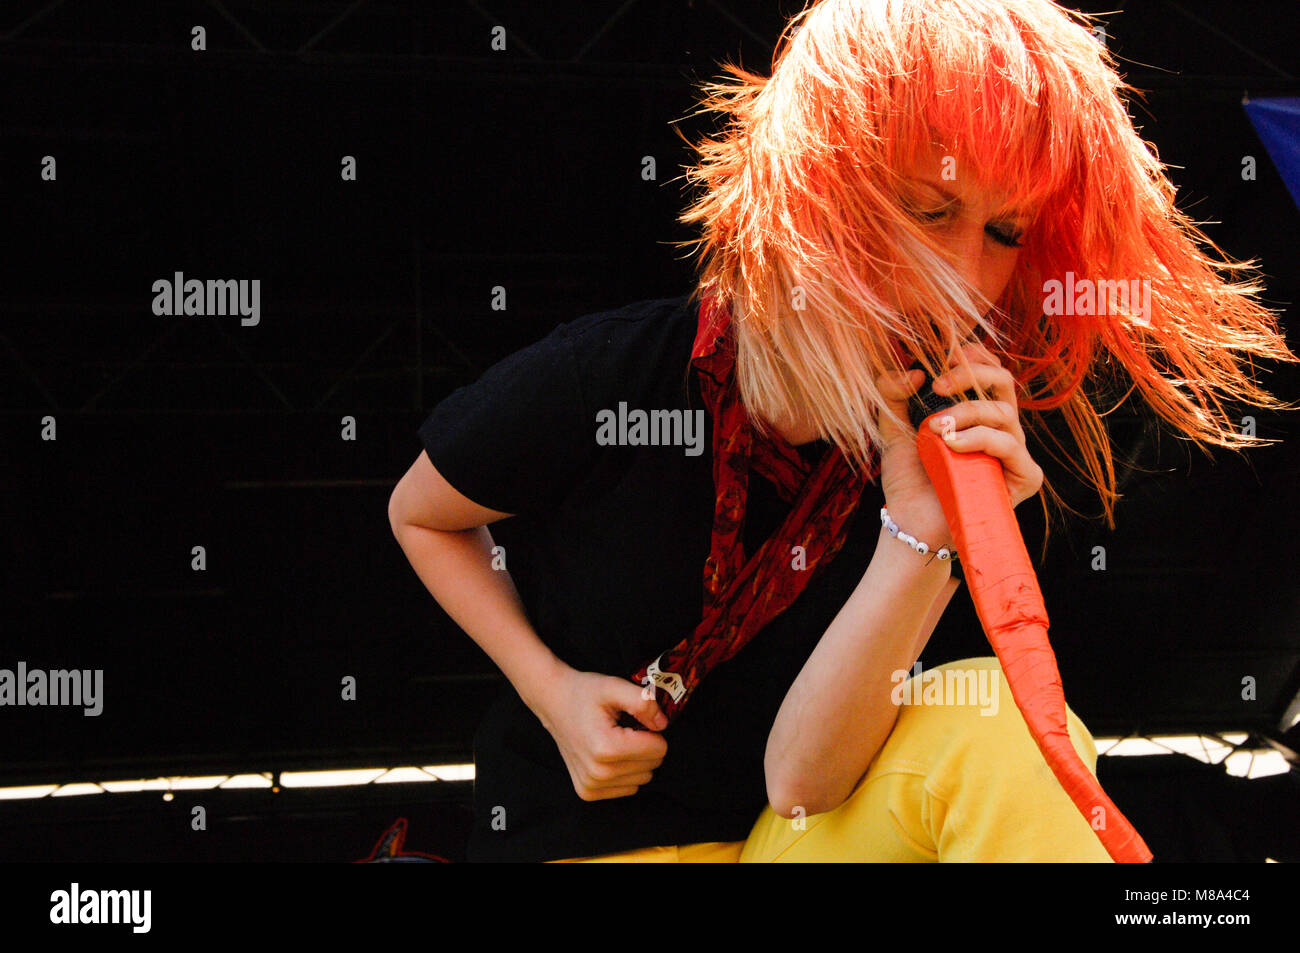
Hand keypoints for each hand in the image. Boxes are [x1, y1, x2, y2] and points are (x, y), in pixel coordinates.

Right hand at [532, 666, 668, 801]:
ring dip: (635, 760)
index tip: (632, 720)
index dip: (651, 730)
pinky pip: (628, 788)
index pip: (659, 749)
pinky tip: (609, 754)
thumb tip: (662, 724)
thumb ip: (643, 702)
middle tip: (623, 728)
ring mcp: (591, 786)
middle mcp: (598, 773)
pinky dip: (625, 772)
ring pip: (642, 778)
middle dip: (644, 745)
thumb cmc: (583, 694)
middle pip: (652, 765)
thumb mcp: (613, 686)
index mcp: (606, 748)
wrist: (553, 703)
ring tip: (615, 740)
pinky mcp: (588, 792)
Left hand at [873, 341, 1043, 550]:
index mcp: (977, 415)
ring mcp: (1014, 453)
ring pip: (1003, 412)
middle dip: (971, 375)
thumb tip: (914, 371)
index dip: (974, 356)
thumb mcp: (894, 430)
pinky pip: (1009, 445)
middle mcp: (1000, 430)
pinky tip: (953, 446)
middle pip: (1004, 382)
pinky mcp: (1024, 477)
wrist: (912, 523)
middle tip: (937, 385)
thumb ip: (893, 395)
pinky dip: (980, 439)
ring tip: (937, 430)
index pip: (989, 373)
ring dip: (967, 412)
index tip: (944, 354)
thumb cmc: (909, 480)